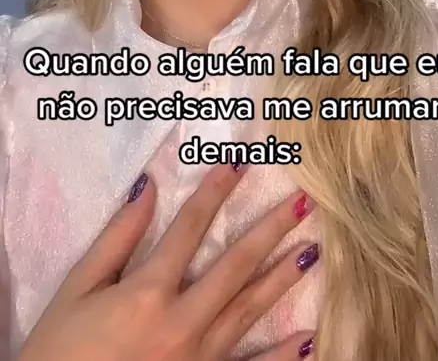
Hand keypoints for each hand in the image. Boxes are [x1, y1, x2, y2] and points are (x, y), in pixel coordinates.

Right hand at [17, 163, 317, 360]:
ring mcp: (199, 359)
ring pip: (249, 310)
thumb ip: (116, 239)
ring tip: (312, 249)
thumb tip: (148, 188)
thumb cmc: (59, 352)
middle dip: (270, 229)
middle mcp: (182, 322)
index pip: (190, 227)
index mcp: (148, 292)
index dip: (216, 191)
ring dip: (283, 278)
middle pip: (235, 265)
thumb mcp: (76, 290)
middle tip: (302, 201)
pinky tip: (309, 338)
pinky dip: (283, 357)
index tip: (240, 162)